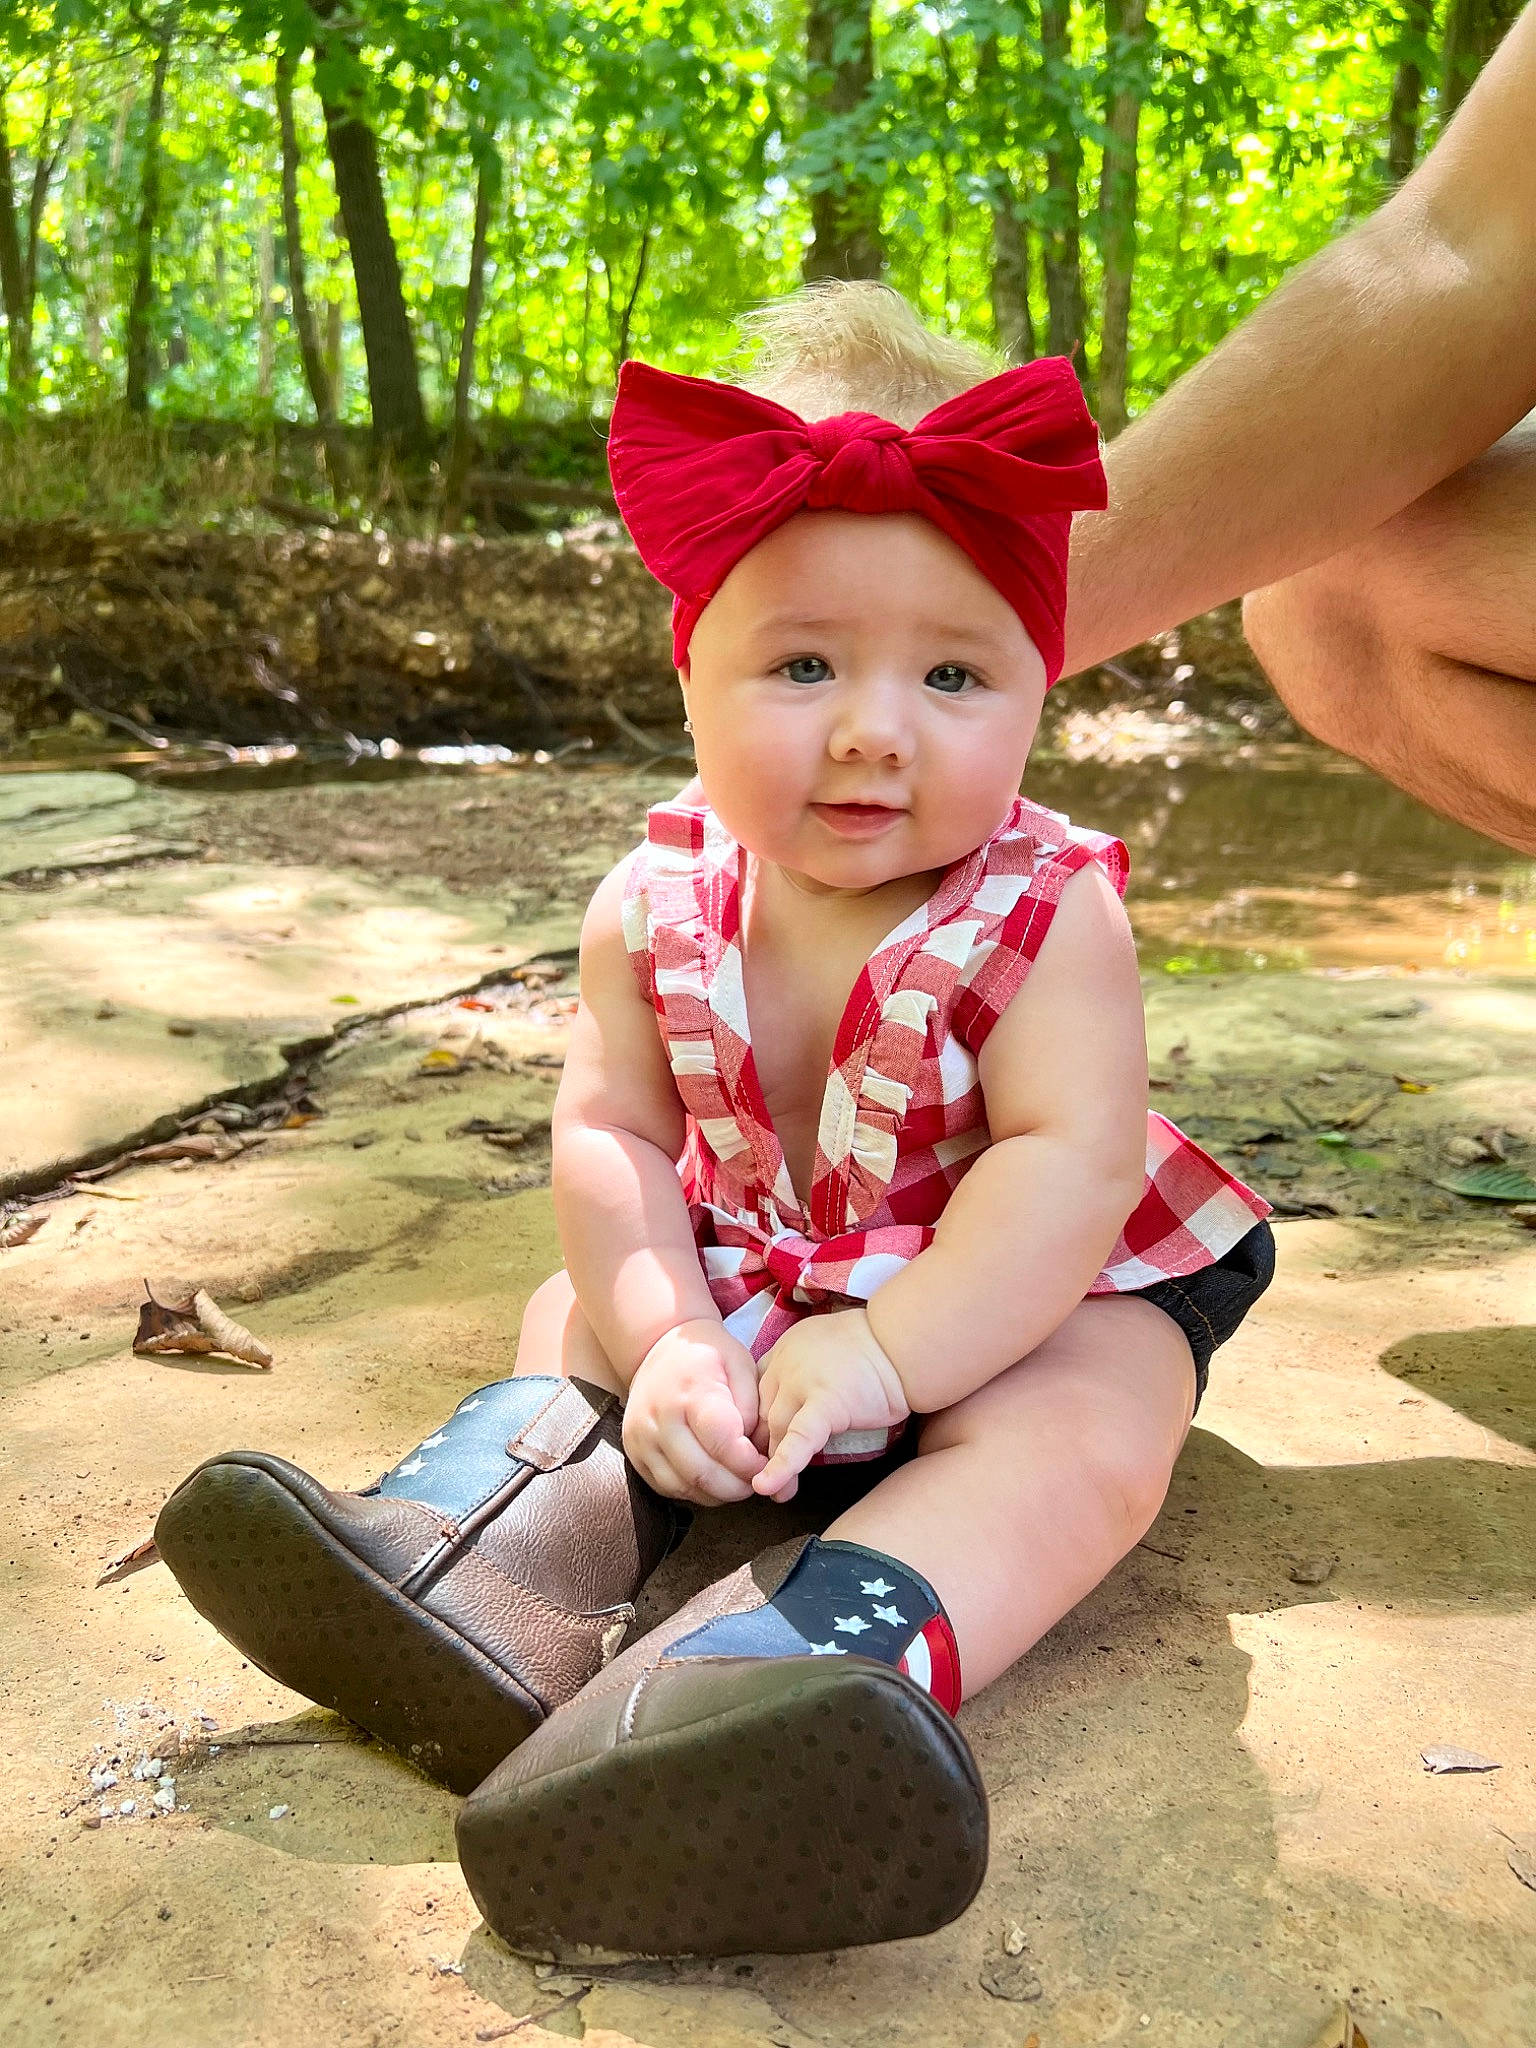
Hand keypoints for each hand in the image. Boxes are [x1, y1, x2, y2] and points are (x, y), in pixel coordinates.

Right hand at [622, 1318, 766, 1505]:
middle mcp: (659, 1417)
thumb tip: (755, 1451)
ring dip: (717, 1494)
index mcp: (691, 1391)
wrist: (660, 1348)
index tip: (767, 1464)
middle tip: (757, 1480)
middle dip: (737, 1486)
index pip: (722, 1444)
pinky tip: (712, 1479)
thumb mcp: (741, 1365)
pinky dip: (694, 1492)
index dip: (750, 1464)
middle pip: (702, 1473)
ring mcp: (641, 1438)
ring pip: (684, 1488)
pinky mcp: (633, 1453)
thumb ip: (753, 1407)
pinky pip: (667, 1488)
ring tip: (737, 1481)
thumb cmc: (708, 1357)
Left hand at [753, 1308, 908, 1502]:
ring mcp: (803, 1380)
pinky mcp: (825, 1402)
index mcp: (786, 1348)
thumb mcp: (829, 1347)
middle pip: (764, 1412)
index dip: (760, 1420)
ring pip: (776, 1428)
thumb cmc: (878, 1349)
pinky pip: (797, 1439)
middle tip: (765, 1475)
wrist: (905, 1344)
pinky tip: (768, 1486)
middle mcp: (786, 1361)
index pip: (758, 1390)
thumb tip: (800, 1404)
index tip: (763, 1443)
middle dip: (764, 1447)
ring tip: (777, 1493)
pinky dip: (782, 1465)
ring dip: (773, 1464)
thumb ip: (808, 1369)